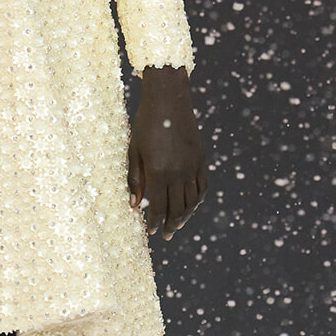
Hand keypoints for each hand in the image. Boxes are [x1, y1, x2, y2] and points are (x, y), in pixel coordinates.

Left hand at [127, 65, 206, 239]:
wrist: (169, 99)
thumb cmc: (145, 123)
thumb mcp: (133, 151)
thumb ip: (135, 179)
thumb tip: (134, 206)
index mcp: (158, 172)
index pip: (158, 207)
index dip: (155, 222)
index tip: (151, 231)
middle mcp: (178, 173)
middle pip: (177, 208)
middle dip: (170, 225)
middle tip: (166, 236)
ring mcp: (192, 166)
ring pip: (192, 201)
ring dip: (185, 216)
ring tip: (177, 226)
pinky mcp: (201, 159)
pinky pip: (202, 187)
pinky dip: (197, 201)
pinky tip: (191, 207)